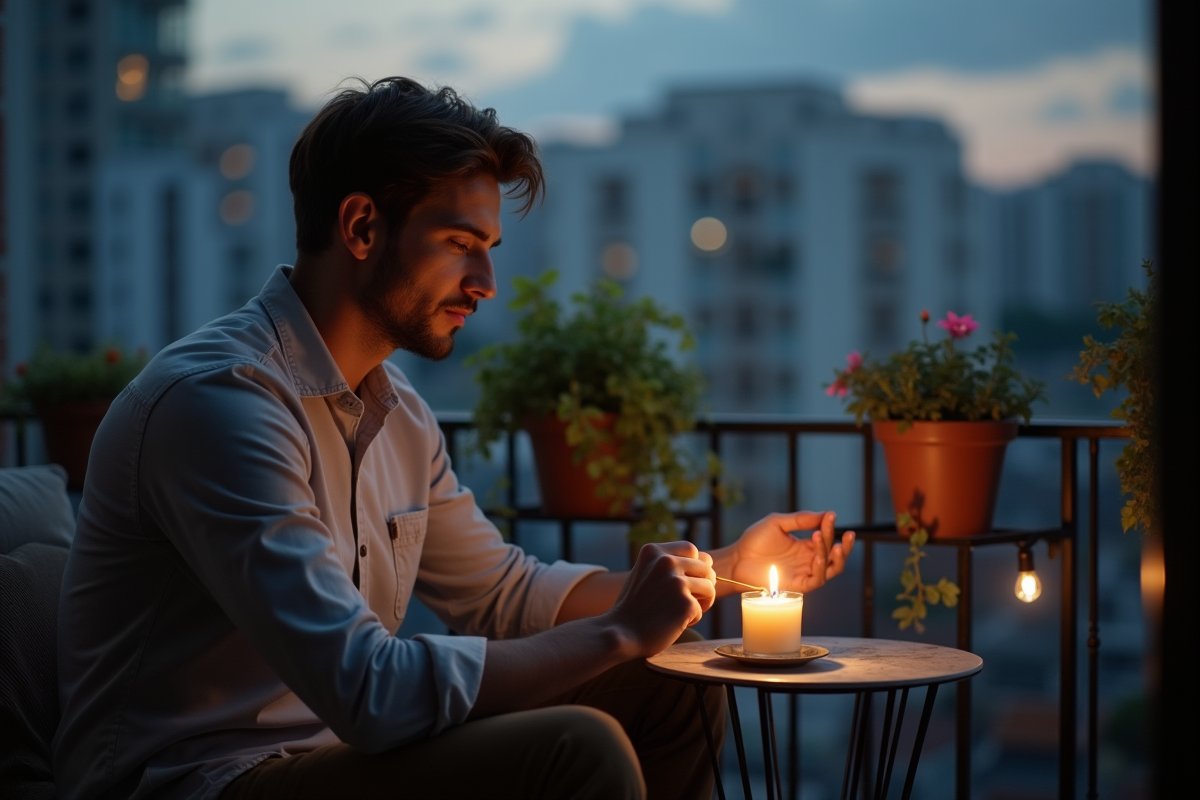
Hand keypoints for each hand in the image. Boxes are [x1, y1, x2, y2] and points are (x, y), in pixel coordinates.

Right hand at [605, 542, 715, 656]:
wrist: (621, 633)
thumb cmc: (636, 605)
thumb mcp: (646, 573)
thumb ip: (670, 564)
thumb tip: (708, 561)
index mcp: (654, 551)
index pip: (691, 549)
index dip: (694, 566)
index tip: (683, 581)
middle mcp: (666, 562)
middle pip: (705, 568)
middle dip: (700, 585)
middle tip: (683, 601)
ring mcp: (676, 582)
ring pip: (709, 587)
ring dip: (700, 601)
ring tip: (681, 611)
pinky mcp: (686, 604)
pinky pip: (702, 609)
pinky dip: (692, 619)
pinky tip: (674, 623)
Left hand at [721, 511, 854, 595]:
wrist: (737, 559)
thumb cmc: (755, 541)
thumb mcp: (778, 523)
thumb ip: (800, 520)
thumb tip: (825, 513)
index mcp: (804, 546)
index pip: (825, 538)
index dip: (830, 527)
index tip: (831, 515)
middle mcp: (807, 561)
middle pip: (834, 556)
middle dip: (844, 546)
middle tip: (848, 534)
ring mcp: (803, 573)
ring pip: (830, 569)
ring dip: (835, 558)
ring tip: (835, 545)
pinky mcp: (797, 585)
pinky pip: (816, 580)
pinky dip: (820, 569)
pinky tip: (817, 556)